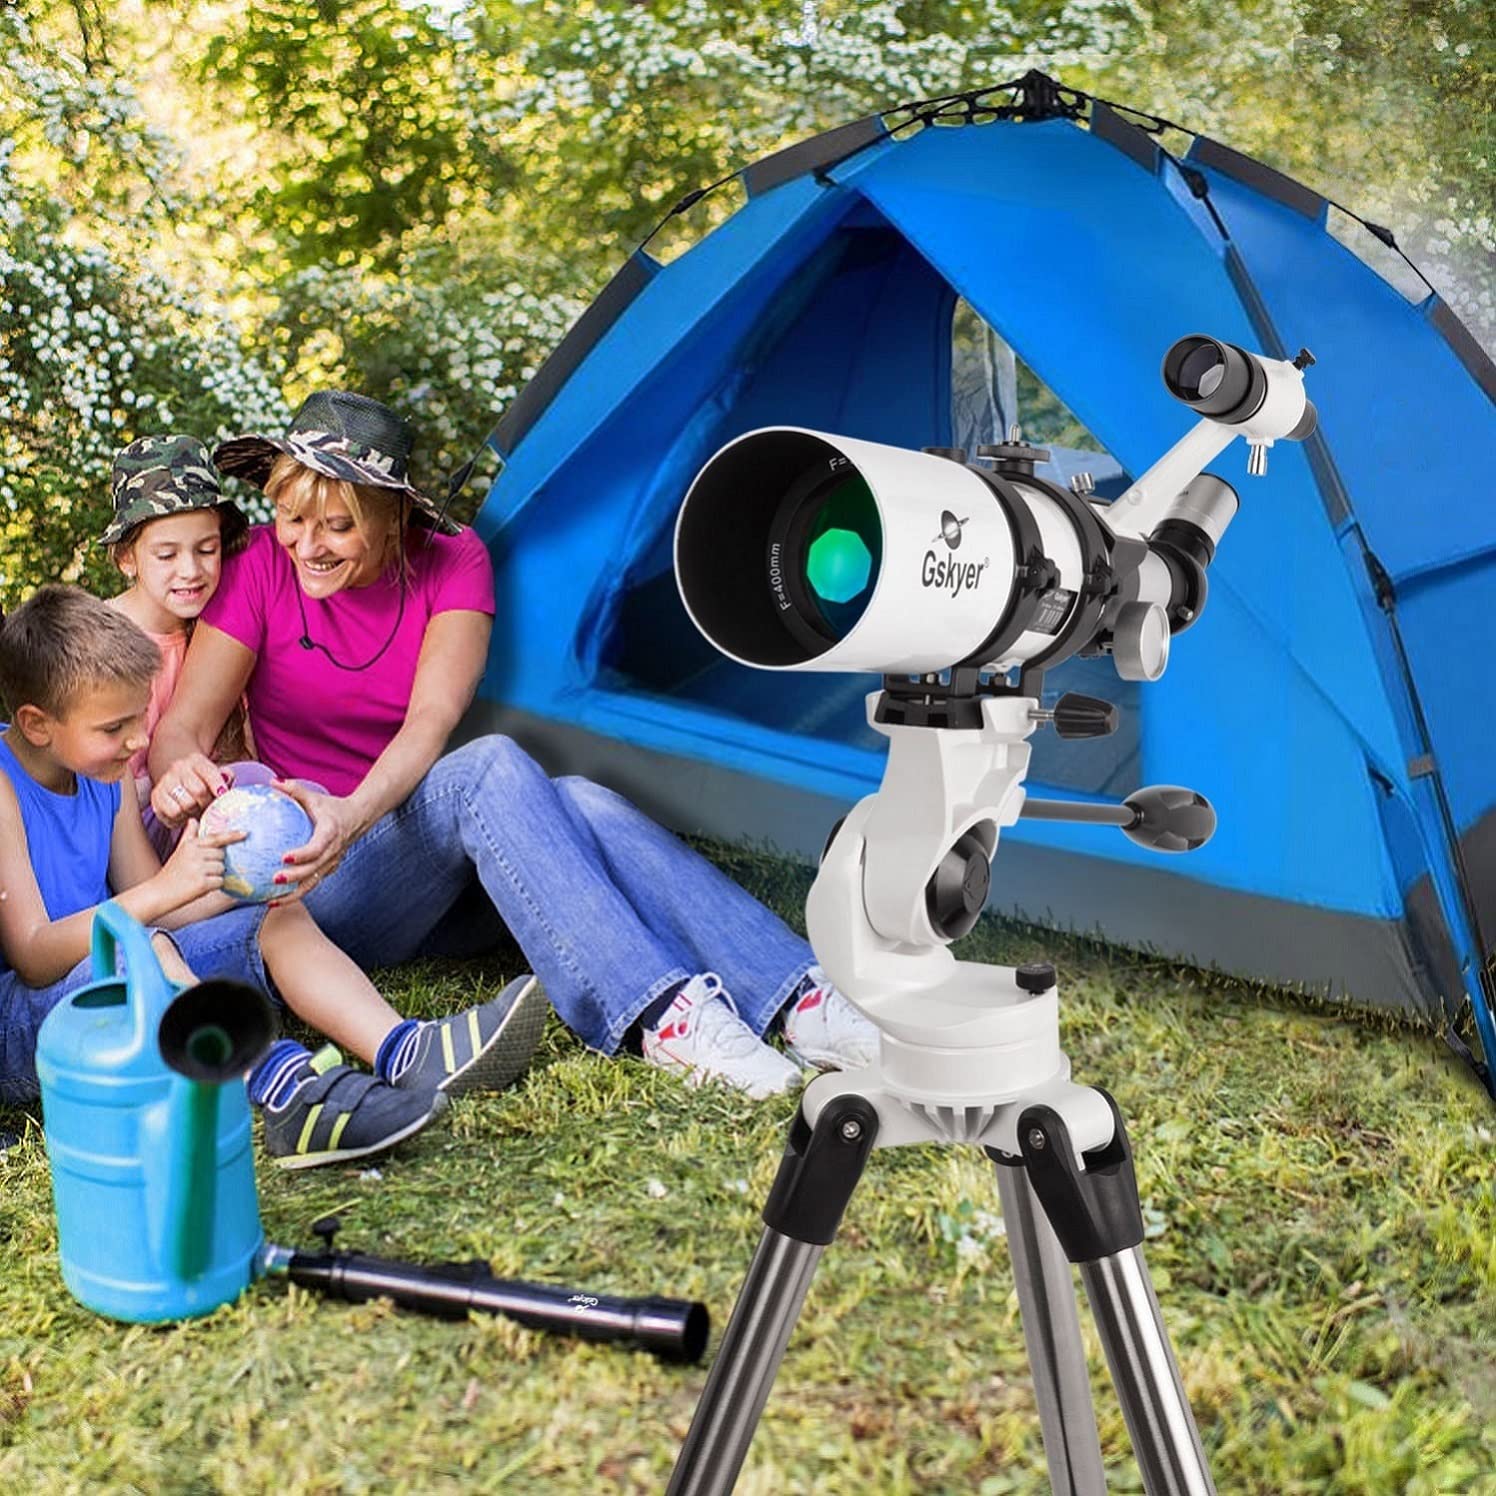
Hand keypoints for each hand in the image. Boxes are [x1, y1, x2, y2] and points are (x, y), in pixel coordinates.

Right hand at [152, 755, 233, 829]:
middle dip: (207, 802)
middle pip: (198, 791)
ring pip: (186, 804)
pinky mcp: (156, 797)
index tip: (223, 794)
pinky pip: (173, 813)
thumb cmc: (201, 780)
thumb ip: (225, 776)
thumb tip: (227, 777)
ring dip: (194, 811)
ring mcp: (165, 782)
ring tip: (196, 809)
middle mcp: (178, 769)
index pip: (209, 772)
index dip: (218, 785)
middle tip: (208, 806)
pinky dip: (181, 817)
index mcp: (195, 761)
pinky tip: (184, 813)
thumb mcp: (214, 774)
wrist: (176, 778)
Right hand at [155, 817, 244, 908]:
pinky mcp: (202, 883)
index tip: (245, 833)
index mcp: (190, 845)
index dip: (232, 835)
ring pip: (222, 869)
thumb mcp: (179, 851)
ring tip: (198, 879)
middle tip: (200, 871)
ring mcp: (198, 868)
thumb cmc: (172, 872)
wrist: (158, 893)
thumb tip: (193, 820)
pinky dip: (214, 886)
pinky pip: (220, 882)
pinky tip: (200, 887)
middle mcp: (195, 854)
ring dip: (215, 876)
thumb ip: (189, 836)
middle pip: (222, 856)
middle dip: (216, 864)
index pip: (215, 838)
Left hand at [265, 779, 360, 902]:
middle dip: (295, 877)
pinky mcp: (329, 869)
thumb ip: (294, 790)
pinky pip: (313, 883)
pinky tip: (277, 899)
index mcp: (329, 833)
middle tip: (274, 879)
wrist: (359, 818)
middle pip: (314, 869)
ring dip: (293, 894)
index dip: (302, 854)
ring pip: (313, 883)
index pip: (316, 847)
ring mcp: (332, 862)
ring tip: (271, 901)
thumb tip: (271, 782)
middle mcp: (332, 851)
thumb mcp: (315, 796)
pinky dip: (297, 893)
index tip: (284, 857)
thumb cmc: (333, 807)